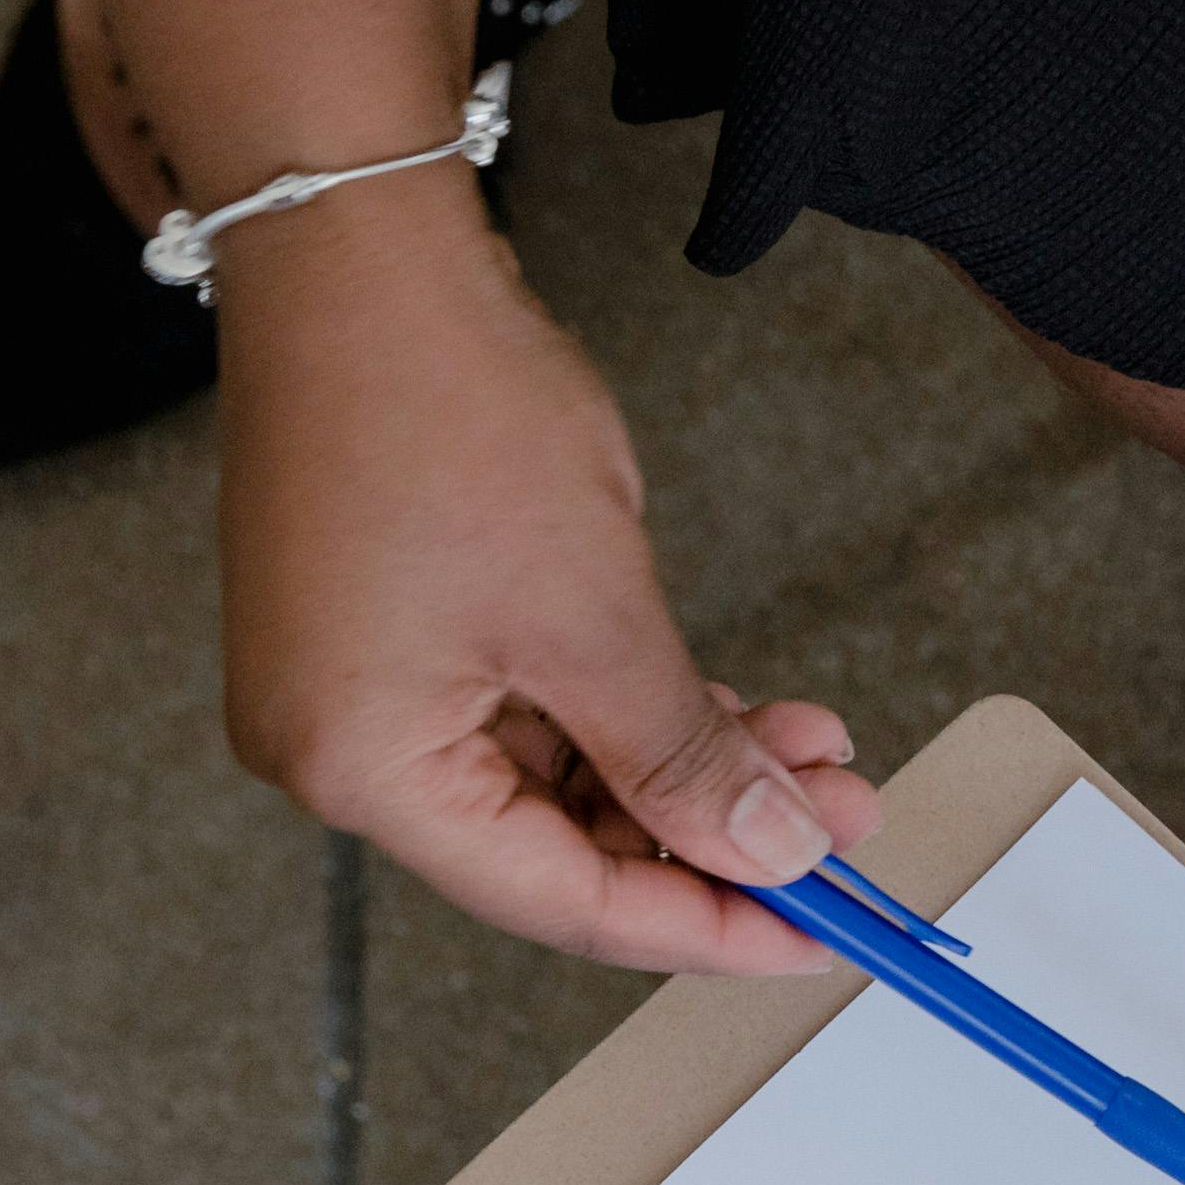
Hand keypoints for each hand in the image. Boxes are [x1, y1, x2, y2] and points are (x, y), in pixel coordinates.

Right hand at [210, 186, 880, 971]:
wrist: (357, 253)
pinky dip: (631, 710)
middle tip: (846, 820)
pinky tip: (737, 704)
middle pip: (559, 846)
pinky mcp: (391, 623)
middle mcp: (339, 748)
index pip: (561, 904)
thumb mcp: (596, 615)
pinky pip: (529, 707)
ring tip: (817, 749)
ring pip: (559, 774)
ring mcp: (359, 684)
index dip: (706, 927)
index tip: (822, 931)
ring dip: (688, 766)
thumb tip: (772, 855)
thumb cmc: (441, 411)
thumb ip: (684, 757)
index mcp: (360, 771)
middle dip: (714, 834)